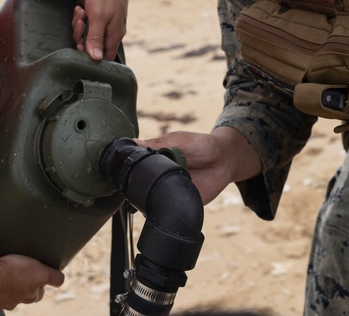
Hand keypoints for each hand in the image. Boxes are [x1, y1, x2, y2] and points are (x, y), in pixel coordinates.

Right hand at [0, 254, 64, 310]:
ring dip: (7, 287)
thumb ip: (53, 277)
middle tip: (22, 275)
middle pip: (23, 296)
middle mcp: (15, 301)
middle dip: (24, 287)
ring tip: (4, 275)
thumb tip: (61, 279)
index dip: (40, 284)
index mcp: (29, 295)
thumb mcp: (41, 271)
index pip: (39, 293)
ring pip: (6, 295)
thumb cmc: (12, 272)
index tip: (39, 277)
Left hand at [72, 0, 128, 60]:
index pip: (103, 58)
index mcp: (114, 35)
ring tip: (81, 12)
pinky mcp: (104, 15)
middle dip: (81, 35)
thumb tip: (96, 59)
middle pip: (93, 45)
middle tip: (79, 21)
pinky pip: (90, 23)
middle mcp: (113, 32)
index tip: (80, 43)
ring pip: (89, 33)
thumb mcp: (98, 17)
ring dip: (80, 24)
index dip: (89, 55)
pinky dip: (83, 17)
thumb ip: (95, 39)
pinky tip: (81, 8)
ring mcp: (109, 23)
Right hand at [136, 128, 260, 203]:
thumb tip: (134, 142)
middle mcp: (162, 176)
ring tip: (156, 189)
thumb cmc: (202, 145)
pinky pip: (171, 209)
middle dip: (139, 187)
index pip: (139, 168)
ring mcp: (171, 189)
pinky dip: (167, 207)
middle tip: (139, 184)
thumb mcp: (179, 140)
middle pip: (143, 186)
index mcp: (158, 160)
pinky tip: (168, 200)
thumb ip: (158, 143)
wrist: (226, 160)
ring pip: (154, 199)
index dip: (131, 171)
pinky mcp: (182, 201)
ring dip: (153, 197)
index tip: (123, 172)